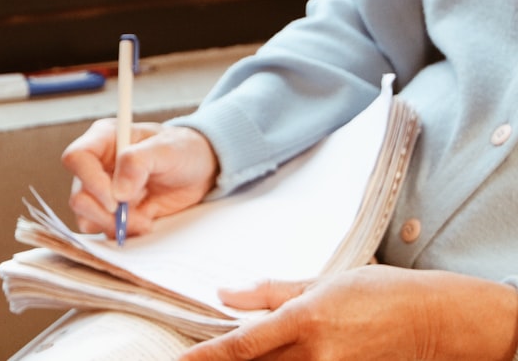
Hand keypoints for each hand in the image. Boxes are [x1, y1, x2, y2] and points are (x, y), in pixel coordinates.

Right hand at [60, 119, 218, 237]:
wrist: (200, 170)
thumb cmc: (183, 150)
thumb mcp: (168, 149)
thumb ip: (138, 162)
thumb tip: (117, 192)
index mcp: (104, 139)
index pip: (76, 158)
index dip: (90, 181)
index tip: (116, 199)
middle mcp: (97, 165)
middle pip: (78, 196)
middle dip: (105, 213)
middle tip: (135, 217)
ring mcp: (102, 191)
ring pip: (86, 217)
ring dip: (115, 226)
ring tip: (145, 221)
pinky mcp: (111, 212)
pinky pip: (103, 230)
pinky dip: (122, 233)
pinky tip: (144, 224)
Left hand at [179, 264, 517, 360]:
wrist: (437, 320)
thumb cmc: (380, 292)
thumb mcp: (323, 281)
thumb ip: (271, 291)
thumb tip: (225, 293)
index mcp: (304, 319)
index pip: (242, 346)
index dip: (207, 357)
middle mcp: (315, 354)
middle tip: (198, 360)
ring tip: (233, 358)